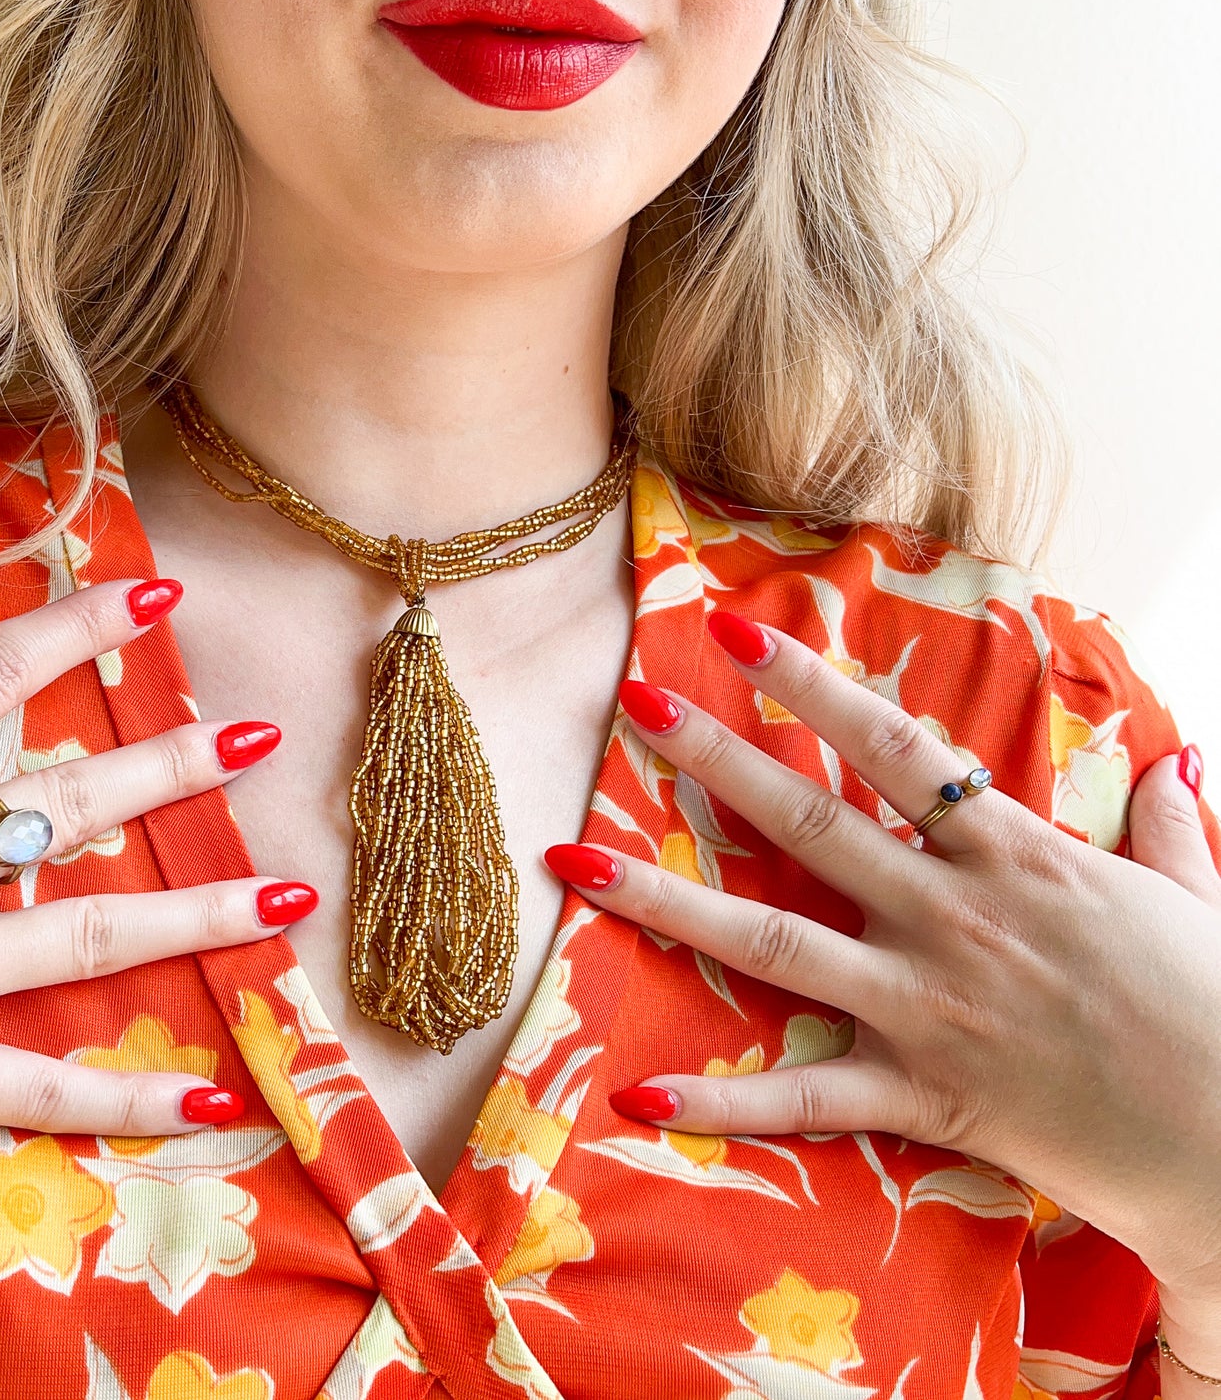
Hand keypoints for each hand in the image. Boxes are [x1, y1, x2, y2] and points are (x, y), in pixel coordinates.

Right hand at [0, 578, 313, 1164]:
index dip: (79, 627)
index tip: (161, 596)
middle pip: (72, 800)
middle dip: (173, 765)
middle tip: (262, 737)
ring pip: (95, 933)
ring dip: (204, 914)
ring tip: (296, 896)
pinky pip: (40, 1088)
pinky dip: (126, 1102)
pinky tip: (217, 1102)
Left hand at [544, 616, 1220, 1306]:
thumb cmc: (1220, 1009)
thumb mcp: (1197, 897)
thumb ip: (1166, 828)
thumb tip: (1177, 764)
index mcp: (1013, 857)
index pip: (898, 749)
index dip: (816, 685)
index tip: (738, 632)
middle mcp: (952, 917)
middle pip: (812, 824)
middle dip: (719, 758)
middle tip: (636, 702)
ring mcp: (927, 1005)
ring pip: (775, 942)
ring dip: (668, 898)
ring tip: (578, 860)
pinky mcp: (923, 1092)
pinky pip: (807, 1099)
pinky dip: (724, 1102)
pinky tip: (639, 1092)